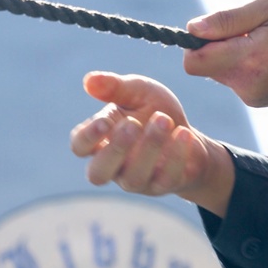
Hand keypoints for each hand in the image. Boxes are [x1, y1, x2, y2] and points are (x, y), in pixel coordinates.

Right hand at [69, 72, 234, 215]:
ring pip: (134, 177)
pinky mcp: (162, 186)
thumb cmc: (153, 111)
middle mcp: (113, 167)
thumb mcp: (137, 92)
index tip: (105, 122)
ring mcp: (137, 181)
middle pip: (98, 174)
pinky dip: (176, 155)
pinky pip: (166, 179)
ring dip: (149, 147)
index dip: (88, 137)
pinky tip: (184, 133)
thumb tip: (90, 81)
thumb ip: (114, 87)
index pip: (80, 146)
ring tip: (165, 120)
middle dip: (115, 149)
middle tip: (133, 124)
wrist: (187, 134)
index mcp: (99, 141)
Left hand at [183, 0, 267, 108]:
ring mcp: (253, 97)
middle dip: (218, 45)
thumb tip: (192, 28)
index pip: (193, 61)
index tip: (217, 27)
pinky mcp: (259, 101)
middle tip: (253, 30)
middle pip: (205, 65)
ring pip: (221, 72)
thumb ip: (229, 20)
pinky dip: (246, 65)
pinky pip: (238, 79)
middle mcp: (246, 85)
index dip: (195, 41)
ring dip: (234, 54)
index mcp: (248, 60)